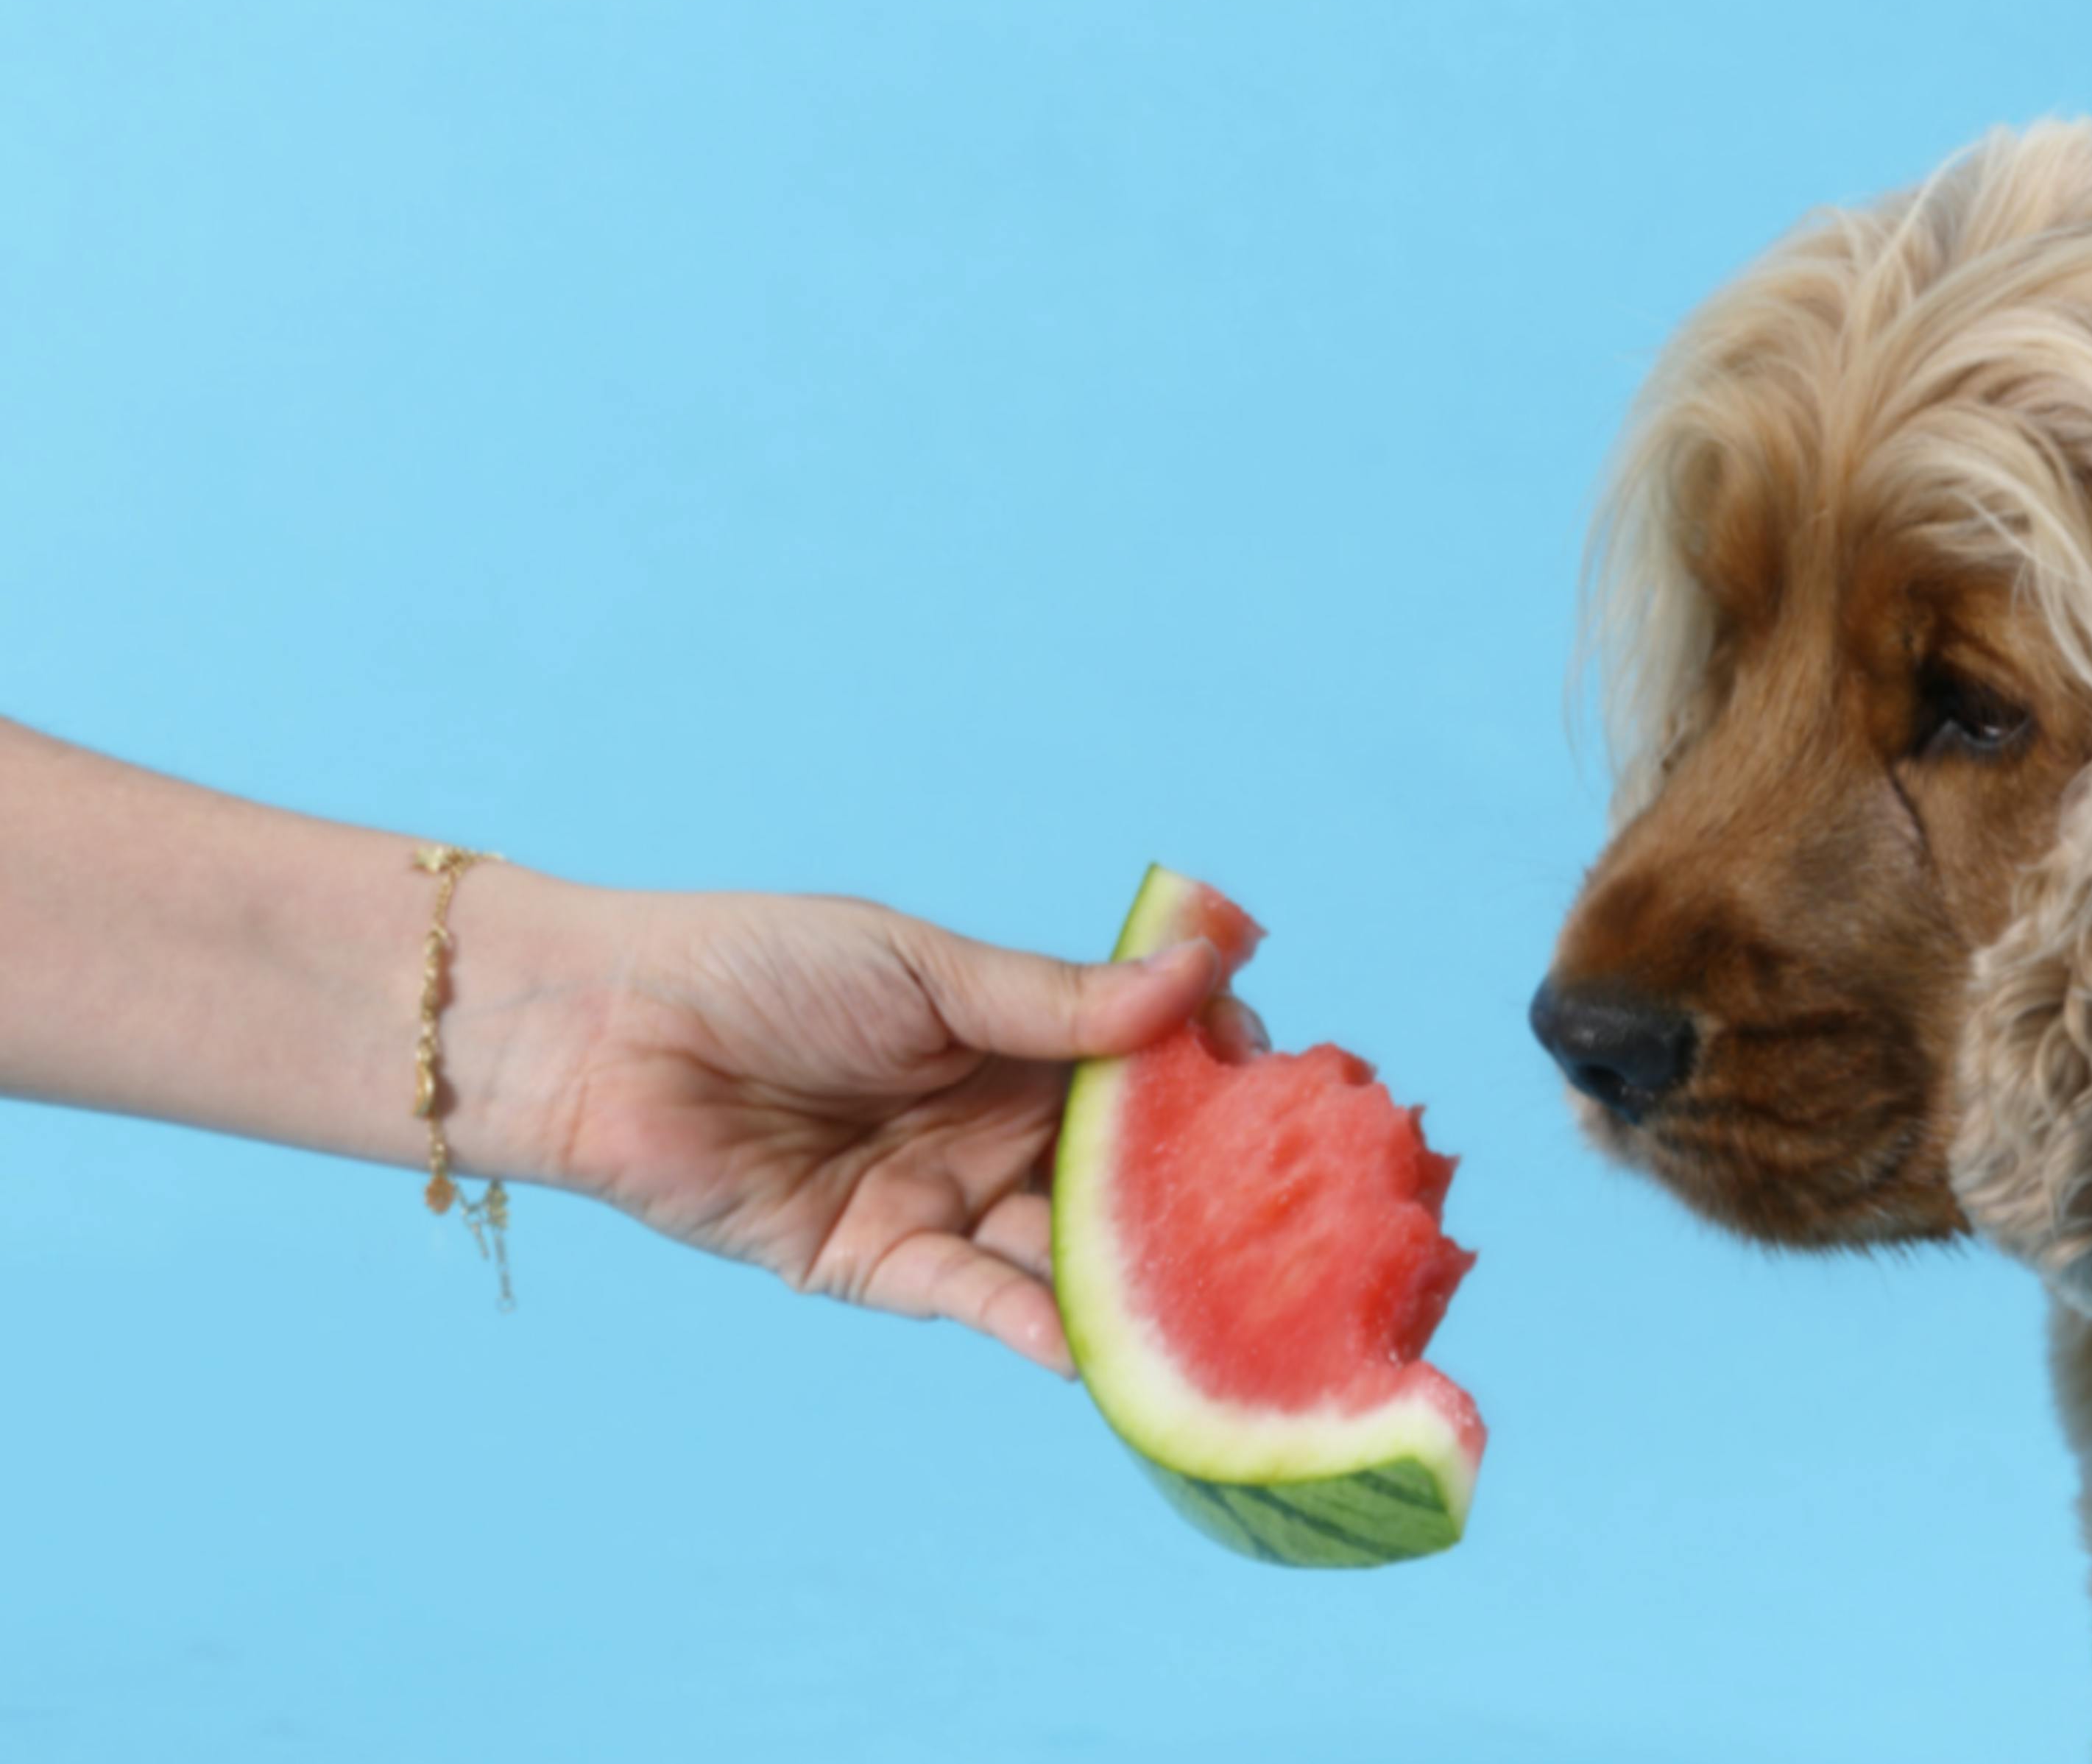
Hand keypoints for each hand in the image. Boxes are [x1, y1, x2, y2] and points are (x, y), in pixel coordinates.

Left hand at [537, 891, 1248, 1373]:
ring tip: (1197, 1302)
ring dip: (1122, 1273)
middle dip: (1189, 1191)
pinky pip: (971, 1297)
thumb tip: (1201, 968)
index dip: (1208, 1072)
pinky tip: (1083, 1340)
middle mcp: (992, 1122)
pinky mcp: (878, 1263)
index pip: (1141, 1061)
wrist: (602, 1033)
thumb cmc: (757, 967)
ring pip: (1057, 1245)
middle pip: (1116, 1167)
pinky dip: (1027, 1319)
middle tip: (1273, 1216)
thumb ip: (1057, 996)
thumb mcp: (922, 968)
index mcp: (1012, 1034)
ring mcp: (942, 1196)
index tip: (1273, 1080)